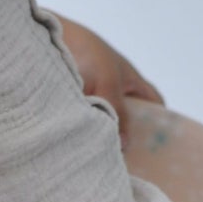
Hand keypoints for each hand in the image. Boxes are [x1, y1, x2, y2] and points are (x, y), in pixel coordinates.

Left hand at [53, 13, 162, 150]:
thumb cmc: (83, 50)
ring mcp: (90, 98)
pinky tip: (82, 152)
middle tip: (128, 163)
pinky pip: (81, 126)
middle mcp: (112, 90)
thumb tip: (125, 145)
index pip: (152, 102)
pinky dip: (83, 136)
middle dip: (128, 139)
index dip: (159, 121)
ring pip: (103, 125)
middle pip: (127, 120)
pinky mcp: (69, 106)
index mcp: (128, 79)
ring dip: (103, 140)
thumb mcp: (108, 79)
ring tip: (103, 163)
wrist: (42, 37)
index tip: (158, 147)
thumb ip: (117, 110)